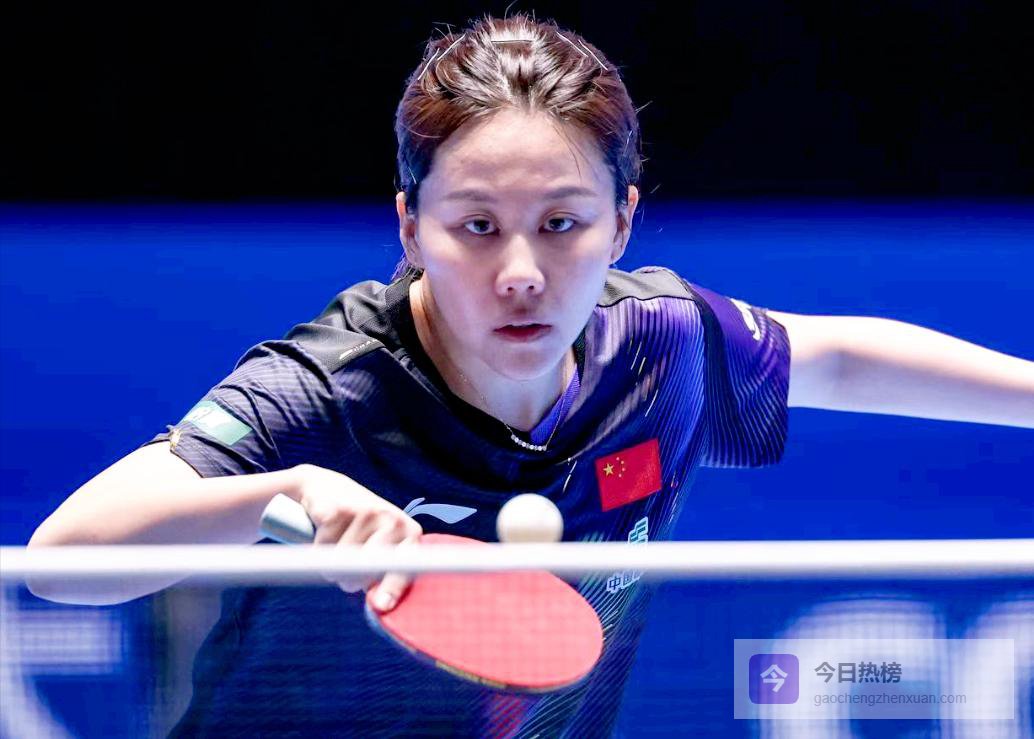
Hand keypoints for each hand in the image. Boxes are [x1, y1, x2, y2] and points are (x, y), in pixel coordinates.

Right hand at [288, 464, 421, 611]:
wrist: (326, 487)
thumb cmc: (358, 529)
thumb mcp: (378, 549)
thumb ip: (384, 576)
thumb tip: (381, 606)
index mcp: (409, 532)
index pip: (406, 565)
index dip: (393, 587)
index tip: (380, 606)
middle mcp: (392, 519)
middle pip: (368, 570)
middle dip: (351, 580)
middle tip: (345, 569)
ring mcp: (367, 511)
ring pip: (342, 562)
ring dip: (330, 565)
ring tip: (334, 544)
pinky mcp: (339, 509)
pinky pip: (323, 546)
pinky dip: (316, 547)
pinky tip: (321, 531)